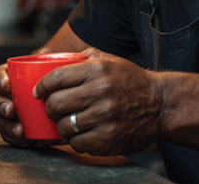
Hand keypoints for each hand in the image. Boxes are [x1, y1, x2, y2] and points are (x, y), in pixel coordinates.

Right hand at [0, 63, 60, 146]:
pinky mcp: (11, 126)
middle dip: (0, 105)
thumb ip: (46, 55)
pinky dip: (15, 138)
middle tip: (11, 110)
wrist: (54, 93)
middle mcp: (3, 94)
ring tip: (19, 130)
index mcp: (8, 75)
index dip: (0, 80)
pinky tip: (24, 139)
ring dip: (6, 126)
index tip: (7, 85)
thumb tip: (46, 53)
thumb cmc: (47, 75)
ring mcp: (5, 111)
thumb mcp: (47, 62)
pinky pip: (8, 135)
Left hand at [33, 48, 162, 155]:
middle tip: (53, 107)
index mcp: (98, 70)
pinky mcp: (109, 138)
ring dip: (62, 124)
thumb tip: (49, 55)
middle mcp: (101, 91)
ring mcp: (105, 117)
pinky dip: (76, 139)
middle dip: (49, 106)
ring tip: (69, 119)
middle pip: (55, 103)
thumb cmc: (130, 79)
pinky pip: (77, 143)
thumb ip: (80, 56)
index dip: (42, 86)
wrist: (159, 103)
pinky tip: (83, 131)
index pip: (56, 78)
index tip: (39, 91)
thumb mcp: (108, 59)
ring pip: (64, 126)